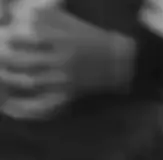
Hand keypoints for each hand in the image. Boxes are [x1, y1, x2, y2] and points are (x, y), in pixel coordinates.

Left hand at [0, 7, 134, 117]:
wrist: (118, 62)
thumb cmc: (93, 40)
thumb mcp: (72, 24)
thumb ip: (49, 19)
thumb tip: (25, 17)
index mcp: (63, 42)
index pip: (31, 40)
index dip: (15, 39)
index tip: (7, 38)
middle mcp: (63, 62)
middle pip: (28, 63)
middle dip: (9, 60)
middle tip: (1, 58)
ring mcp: (67, 80)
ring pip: (34, 82)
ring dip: (14, 79)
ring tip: (3, 75)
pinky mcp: (71, 92)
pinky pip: (49, 101)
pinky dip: (32, 104)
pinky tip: (17, 103)